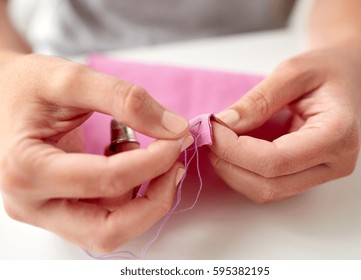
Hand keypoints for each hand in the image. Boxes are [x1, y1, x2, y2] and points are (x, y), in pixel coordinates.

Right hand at [0, 52, 192, 251]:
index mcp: (27, 168)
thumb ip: (123, 99)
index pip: (106, 180)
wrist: (3, 95)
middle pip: (108, 229)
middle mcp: (32, 203)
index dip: (153, 161)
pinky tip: (127, 159)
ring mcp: (46, 211)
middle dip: (154, 200)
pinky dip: (130, 194)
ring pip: (110, 230)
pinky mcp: (60, 210)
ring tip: (144, 153)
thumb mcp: (70, 79)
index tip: (177, 137)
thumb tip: (173, 128)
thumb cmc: (26, 86)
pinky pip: (106, 216)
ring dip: (144, 199)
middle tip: (174, 165)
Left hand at [209, 47, 360, 202]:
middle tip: (209, 136)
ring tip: (217, 142)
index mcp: (338, 135)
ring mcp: (321, 174)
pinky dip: (242, 172)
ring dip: (232, 171)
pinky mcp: (306, 176)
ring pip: (266, 191)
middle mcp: (334, 164)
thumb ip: (258, 100)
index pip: (276, 161)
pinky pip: (268, 186)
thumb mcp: (292, 71)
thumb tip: (224, 124)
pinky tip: (231, 150)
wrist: (345, 77)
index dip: (235, 149)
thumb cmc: (326, 70)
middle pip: (269, 184)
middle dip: (229, 163)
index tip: (211, 128)